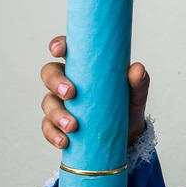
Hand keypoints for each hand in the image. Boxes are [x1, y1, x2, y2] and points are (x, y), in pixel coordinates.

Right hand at [40, 35, 150, 149]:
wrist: (126, 137)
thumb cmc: (126, 107)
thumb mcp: (135, 95)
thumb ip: (138, 82)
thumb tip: (137, 69)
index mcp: (84, 68)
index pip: (67, 50)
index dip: (58, 45)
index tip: (58, 50)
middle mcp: (67, 82)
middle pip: (49, 73)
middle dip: (55, 81)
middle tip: (70, 93)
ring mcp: (60, 103)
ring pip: (47, 102)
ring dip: (57, 114)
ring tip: (72, 126)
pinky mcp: (58, 125)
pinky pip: (48, 127)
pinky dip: (53, 134)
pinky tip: (64, 141)